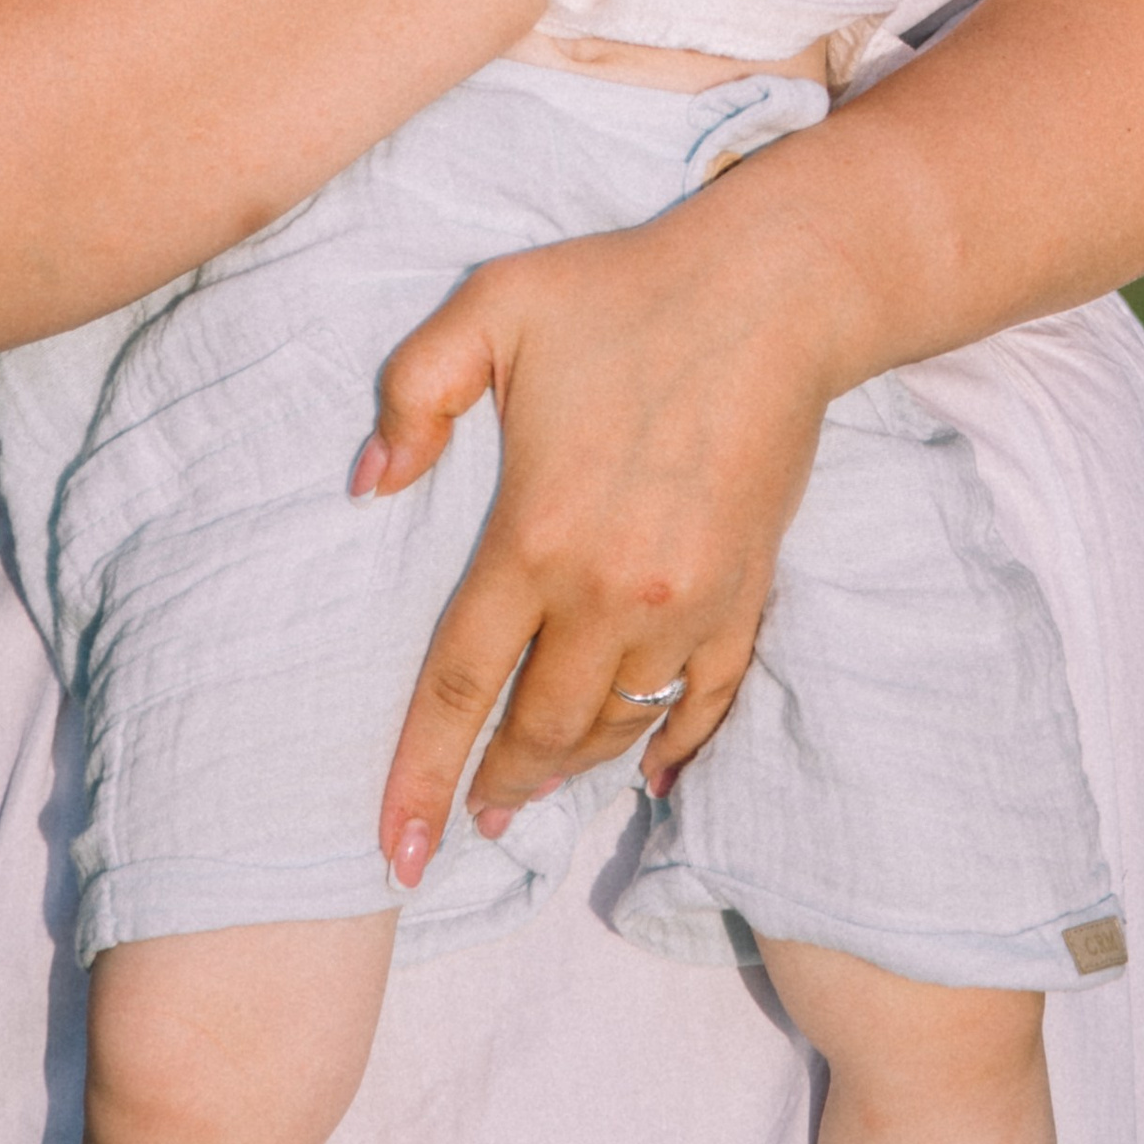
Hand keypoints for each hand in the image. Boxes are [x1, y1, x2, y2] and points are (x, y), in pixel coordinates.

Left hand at [358, 198, 839, 876]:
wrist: (773, 291)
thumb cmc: (622, 291)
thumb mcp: (490, 307)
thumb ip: (414, 392)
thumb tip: (369, 486)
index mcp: (535, 534)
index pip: (460, 686)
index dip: (421, 775)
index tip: (394, 852)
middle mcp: (610, 589)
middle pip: (540, 728)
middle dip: (497, 786)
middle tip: (471, 819)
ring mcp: (687, 600)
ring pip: (618, 724)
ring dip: (572, 767)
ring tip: (534, 784)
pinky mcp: (746, 591)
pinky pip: (707, 700)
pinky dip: (675, 745)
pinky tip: (648, 771)